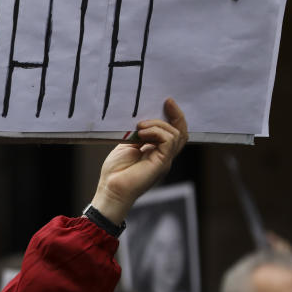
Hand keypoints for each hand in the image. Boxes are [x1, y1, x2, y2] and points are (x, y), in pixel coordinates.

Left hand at [90, 98, 188, 223]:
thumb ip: (138, 135)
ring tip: (139, 127)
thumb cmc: (115, 172)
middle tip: (167, 102)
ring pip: (176, 134)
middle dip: (176, 115)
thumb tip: (144, 122)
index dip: (173, 117)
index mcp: (156, 152)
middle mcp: (164, 156)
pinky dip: (156, 132)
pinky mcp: (162, 163)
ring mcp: (164, 160)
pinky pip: (169, 141)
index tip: (167, 102)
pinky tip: (141, 133)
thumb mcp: (126, 146)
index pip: (173, 132)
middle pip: (181, 132)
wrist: (111, 188)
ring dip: (158, 124)